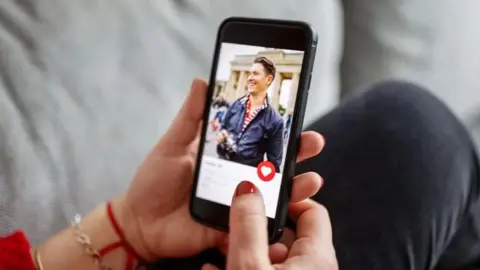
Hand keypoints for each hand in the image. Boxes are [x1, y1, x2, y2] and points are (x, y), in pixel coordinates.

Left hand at [113, 78, 324, 260]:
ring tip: (311, 180)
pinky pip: (258, 227)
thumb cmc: (154, 182)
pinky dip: (275, 222)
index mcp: (227, 156)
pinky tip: (288, 214)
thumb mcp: (173, 144)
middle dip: (299, 155)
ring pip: (274, 197)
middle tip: (314, 142)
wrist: (139, 221)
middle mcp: (238, 179)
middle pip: (276, 167)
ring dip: (296, 188)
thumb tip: (201, 81)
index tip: (299, 117)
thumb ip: (191, 116)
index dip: (282, 131)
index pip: (261, 140)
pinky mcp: (232, 228)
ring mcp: (238, 205)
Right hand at [204, 183, 337, 269]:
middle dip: (254, 229)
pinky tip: (216, 269)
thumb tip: (247, 191)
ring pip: (270, 258)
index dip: (285, 197)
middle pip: (286, 234)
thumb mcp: (250, 266)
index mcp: (318, 258)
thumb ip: (248, 226)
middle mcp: (313, 269)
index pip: (311, 210)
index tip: (261, 193)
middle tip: (232, 223)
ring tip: (217, 255)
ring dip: (242, 252)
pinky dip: (242, 268)